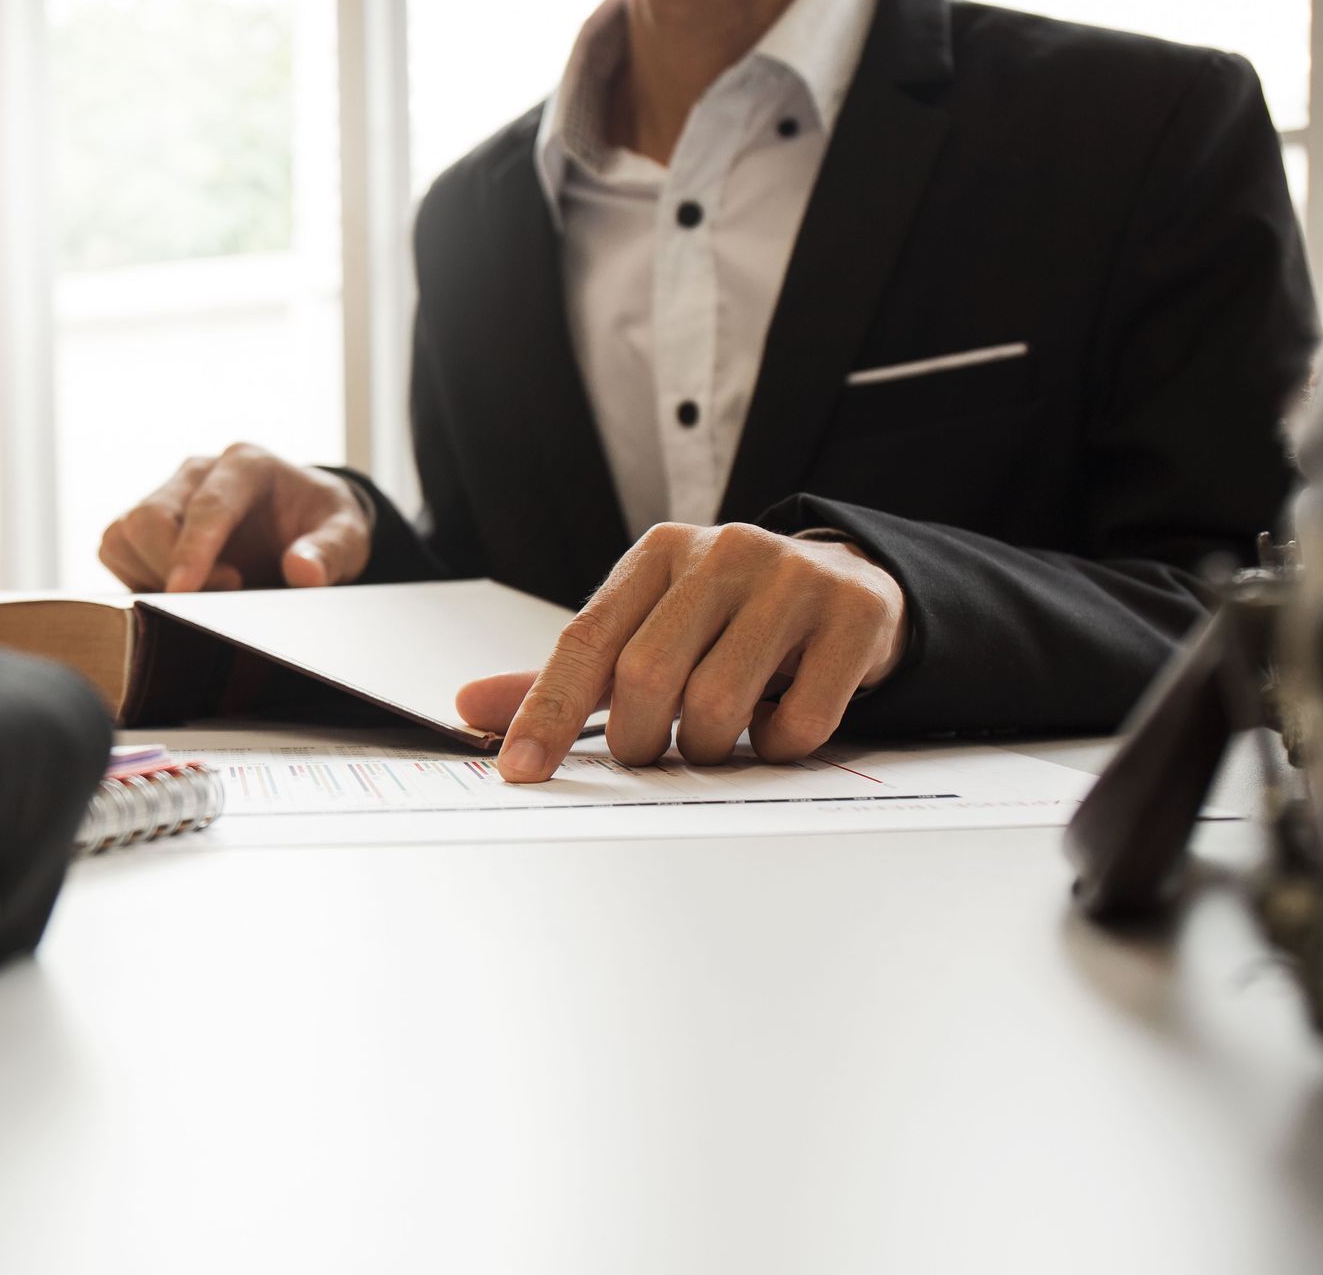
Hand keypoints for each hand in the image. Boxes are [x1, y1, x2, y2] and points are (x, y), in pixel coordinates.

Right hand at [99, 443, 370, 591]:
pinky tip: (176, 595)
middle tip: (217, 602)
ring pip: (123, 534)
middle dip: (169, 567)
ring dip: (149, 576)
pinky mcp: (147, 524)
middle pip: (150, 517)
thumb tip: (303, 571)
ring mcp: (168, 494)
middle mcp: (198, 472)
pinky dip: (134, 579)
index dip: (192, 550)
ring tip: (200, 599)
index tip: (183, 590)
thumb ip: (331, 552)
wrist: (303, 525)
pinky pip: (116, 550)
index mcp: (246, 464)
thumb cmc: (322, 525)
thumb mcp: (348, 536)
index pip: (207, 505)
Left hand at [456, 524, 908, 779]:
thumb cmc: (730, 622)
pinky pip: (799, 720)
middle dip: (643, 741)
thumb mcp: (647, 634)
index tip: (520, 772)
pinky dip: (779, 748)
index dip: (549, 712)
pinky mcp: (852, 614)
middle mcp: (722, 551)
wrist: (851, 586)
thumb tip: (469, 708)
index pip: (586, 640)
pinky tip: (777, 727)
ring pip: (719, 702)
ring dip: (712, 748)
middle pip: (648, 676)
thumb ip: (568, 677)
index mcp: (658, 555)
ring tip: (723, 735)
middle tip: (658, 754)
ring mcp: (791, 578)